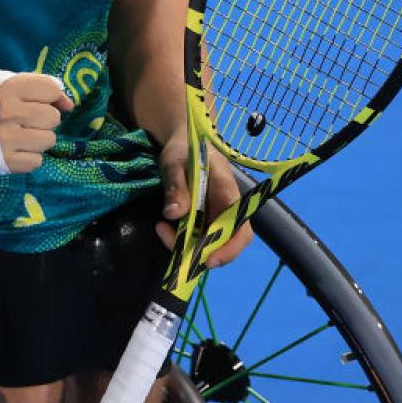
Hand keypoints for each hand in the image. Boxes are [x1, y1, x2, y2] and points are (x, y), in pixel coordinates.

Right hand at [0, 73, 72, 172]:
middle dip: (44, 120)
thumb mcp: (5, 84)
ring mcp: (6, 138)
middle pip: (53, 117)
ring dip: (39, 140)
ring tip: (21, 137)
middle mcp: (8, 112)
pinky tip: (14, 151)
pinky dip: (29, 158)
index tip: (43, 103)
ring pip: (49, 140)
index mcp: (9, 88)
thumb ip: (39, 86)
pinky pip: (37, 162)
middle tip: (27, 122)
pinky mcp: (4, 162)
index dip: (52, 97)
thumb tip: (69, 105)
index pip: (51, 90)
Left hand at [155, 135, 252, 267]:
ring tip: (161, 229)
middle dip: (202, 252)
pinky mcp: (202, 218)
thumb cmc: (183, 149)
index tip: (208, 259)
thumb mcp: (174, 163)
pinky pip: (196, 237)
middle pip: (227, 242)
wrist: (182, 143)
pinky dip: (180, 238)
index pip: (240, 228)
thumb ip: (176, 187)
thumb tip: (174, 214)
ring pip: (209, 243)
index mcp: (227, 192)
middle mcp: (226, 209)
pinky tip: (163, 226)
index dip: (229, 248)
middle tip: (176, 250)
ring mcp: (215, 215)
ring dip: (186, 246)